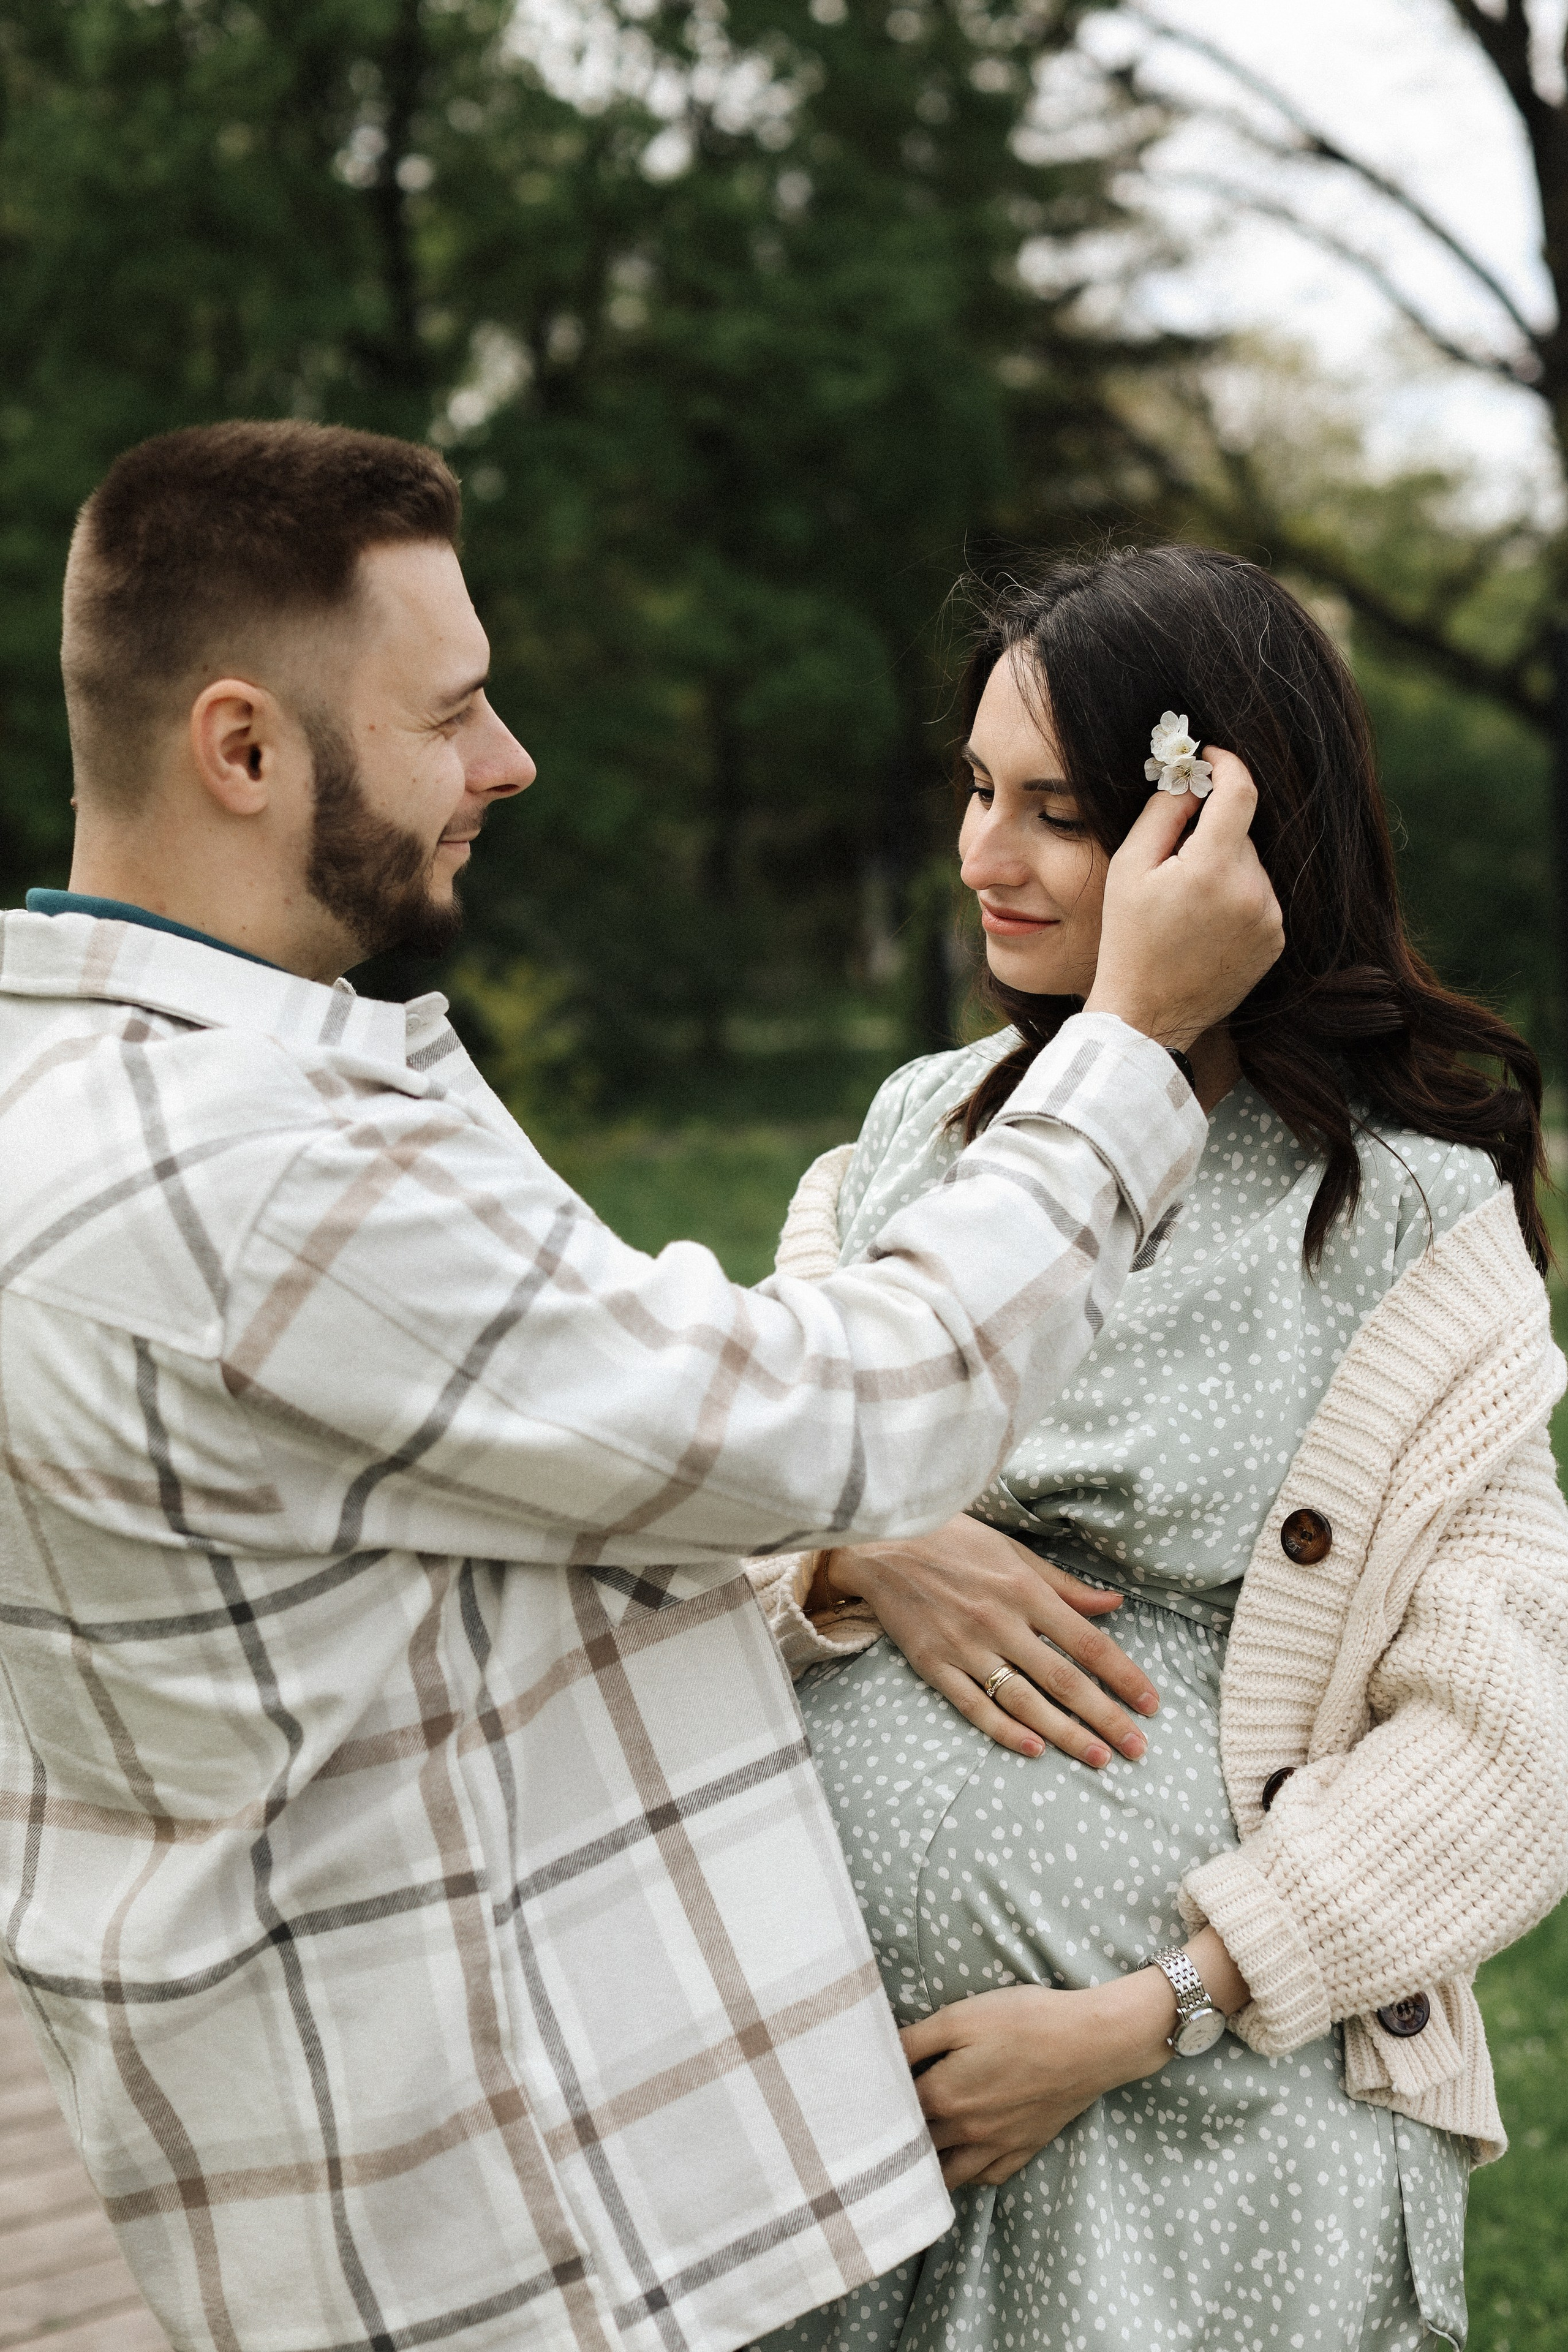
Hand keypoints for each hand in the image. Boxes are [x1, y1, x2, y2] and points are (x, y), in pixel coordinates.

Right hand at [816, 1515, 1158, 1766]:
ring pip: (1024, 1701)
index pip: (1087, 1642)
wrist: (879, 1545)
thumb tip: (1114, 1606)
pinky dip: (1004, 1730)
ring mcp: (964, 1647)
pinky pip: (974, 1706)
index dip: (1123, 1676)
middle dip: (1105, 1717)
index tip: (1151, 1704)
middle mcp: (998, 1622)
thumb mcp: (1013, 1551)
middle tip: (1138, 1748)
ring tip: (1099, 1758)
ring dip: (1065, 1733)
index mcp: (1024, 1590)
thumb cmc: (952, 1541)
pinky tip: (1034, 1749)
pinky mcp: (934, 1665)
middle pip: (1063, 1679)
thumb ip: (1064, 1585)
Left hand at [900, 1928, 1247, 2188]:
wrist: (1093, 2041)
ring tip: (910, 2152)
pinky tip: (961, 2158)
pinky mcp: (1025, 2147)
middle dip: (895, 2139)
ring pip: (949, 2175)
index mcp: (944, 2096)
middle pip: (916, 2147)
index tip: (857, 2098)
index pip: (893, 2110)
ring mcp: (998, 2145)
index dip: (875, 2101)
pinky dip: (969, 2173)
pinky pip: (987, 2177)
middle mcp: (966, 2131)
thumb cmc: (1026, 2020)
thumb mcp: (962, 2016)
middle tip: (875, 2128)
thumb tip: (875, 2052)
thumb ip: (915, 2039)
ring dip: (927, 2167)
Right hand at [1084, 749, 1282, 1051]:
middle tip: (1174, 856)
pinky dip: (1236, 895)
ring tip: (1186, 902)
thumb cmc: (1129, 939)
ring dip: (1223, 865)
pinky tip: (1204, 922)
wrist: (1148, 1013)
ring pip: (1251, 863)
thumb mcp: (1128, 868)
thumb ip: (1162, 813)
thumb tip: (1192, 781)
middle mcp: (1252, 891)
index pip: (1240, 790)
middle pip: (1240, 831)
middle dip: (1211, 830)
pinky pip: (1260, 896)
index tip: (1209, 758)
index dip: (1226, 764)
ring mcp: (1269, 918)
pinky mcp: (1275, 939)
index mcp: (1212, 869)